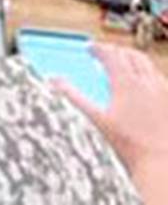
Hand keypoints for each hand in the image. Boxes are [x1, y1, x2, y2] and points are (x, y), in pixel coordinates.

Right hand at [56, 44, 167, 181]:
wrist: (159, 163)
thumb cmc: (128, 144)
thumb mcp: (95, 119)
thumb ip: (73, 97)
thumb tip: (53, 81)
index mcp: (126, 83)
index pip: (111, 54)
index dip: (98, 49)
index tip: (90, 48)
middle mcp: (147, 83)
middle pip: (131, 55)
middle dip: (116, 50)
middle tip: (104, 54)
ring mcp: (162, 92)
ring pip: (147, 65)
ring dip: (133, 60)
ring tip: (123, 65)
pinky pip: (159, 78)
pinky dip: (147, 73)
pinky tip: (142, 85)